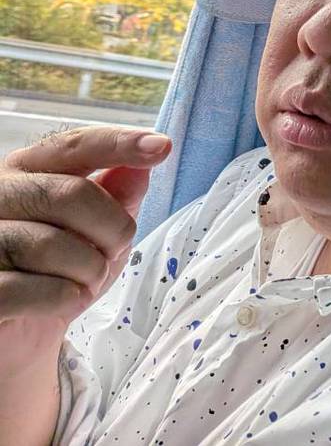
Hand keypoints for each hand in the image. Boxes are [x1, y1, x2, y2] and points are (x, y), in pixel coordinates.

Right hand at [0, 128, 170, 337]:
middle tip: (114, 251)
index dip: (118, 144)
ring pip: (50, 245)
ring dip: (89, 271)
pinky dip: (63, 299)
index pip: (73, 147)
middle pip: (70, 195)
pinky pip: (27, 289)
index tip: (162, 147)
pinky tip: (65, 301)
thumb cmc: (58, 273)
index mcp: (25, 172)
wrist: (19, 334)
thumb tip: (138, 169)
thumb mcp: (99, 231)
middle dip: (111, 228)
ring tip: (85, 281)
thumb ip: (117, 196)